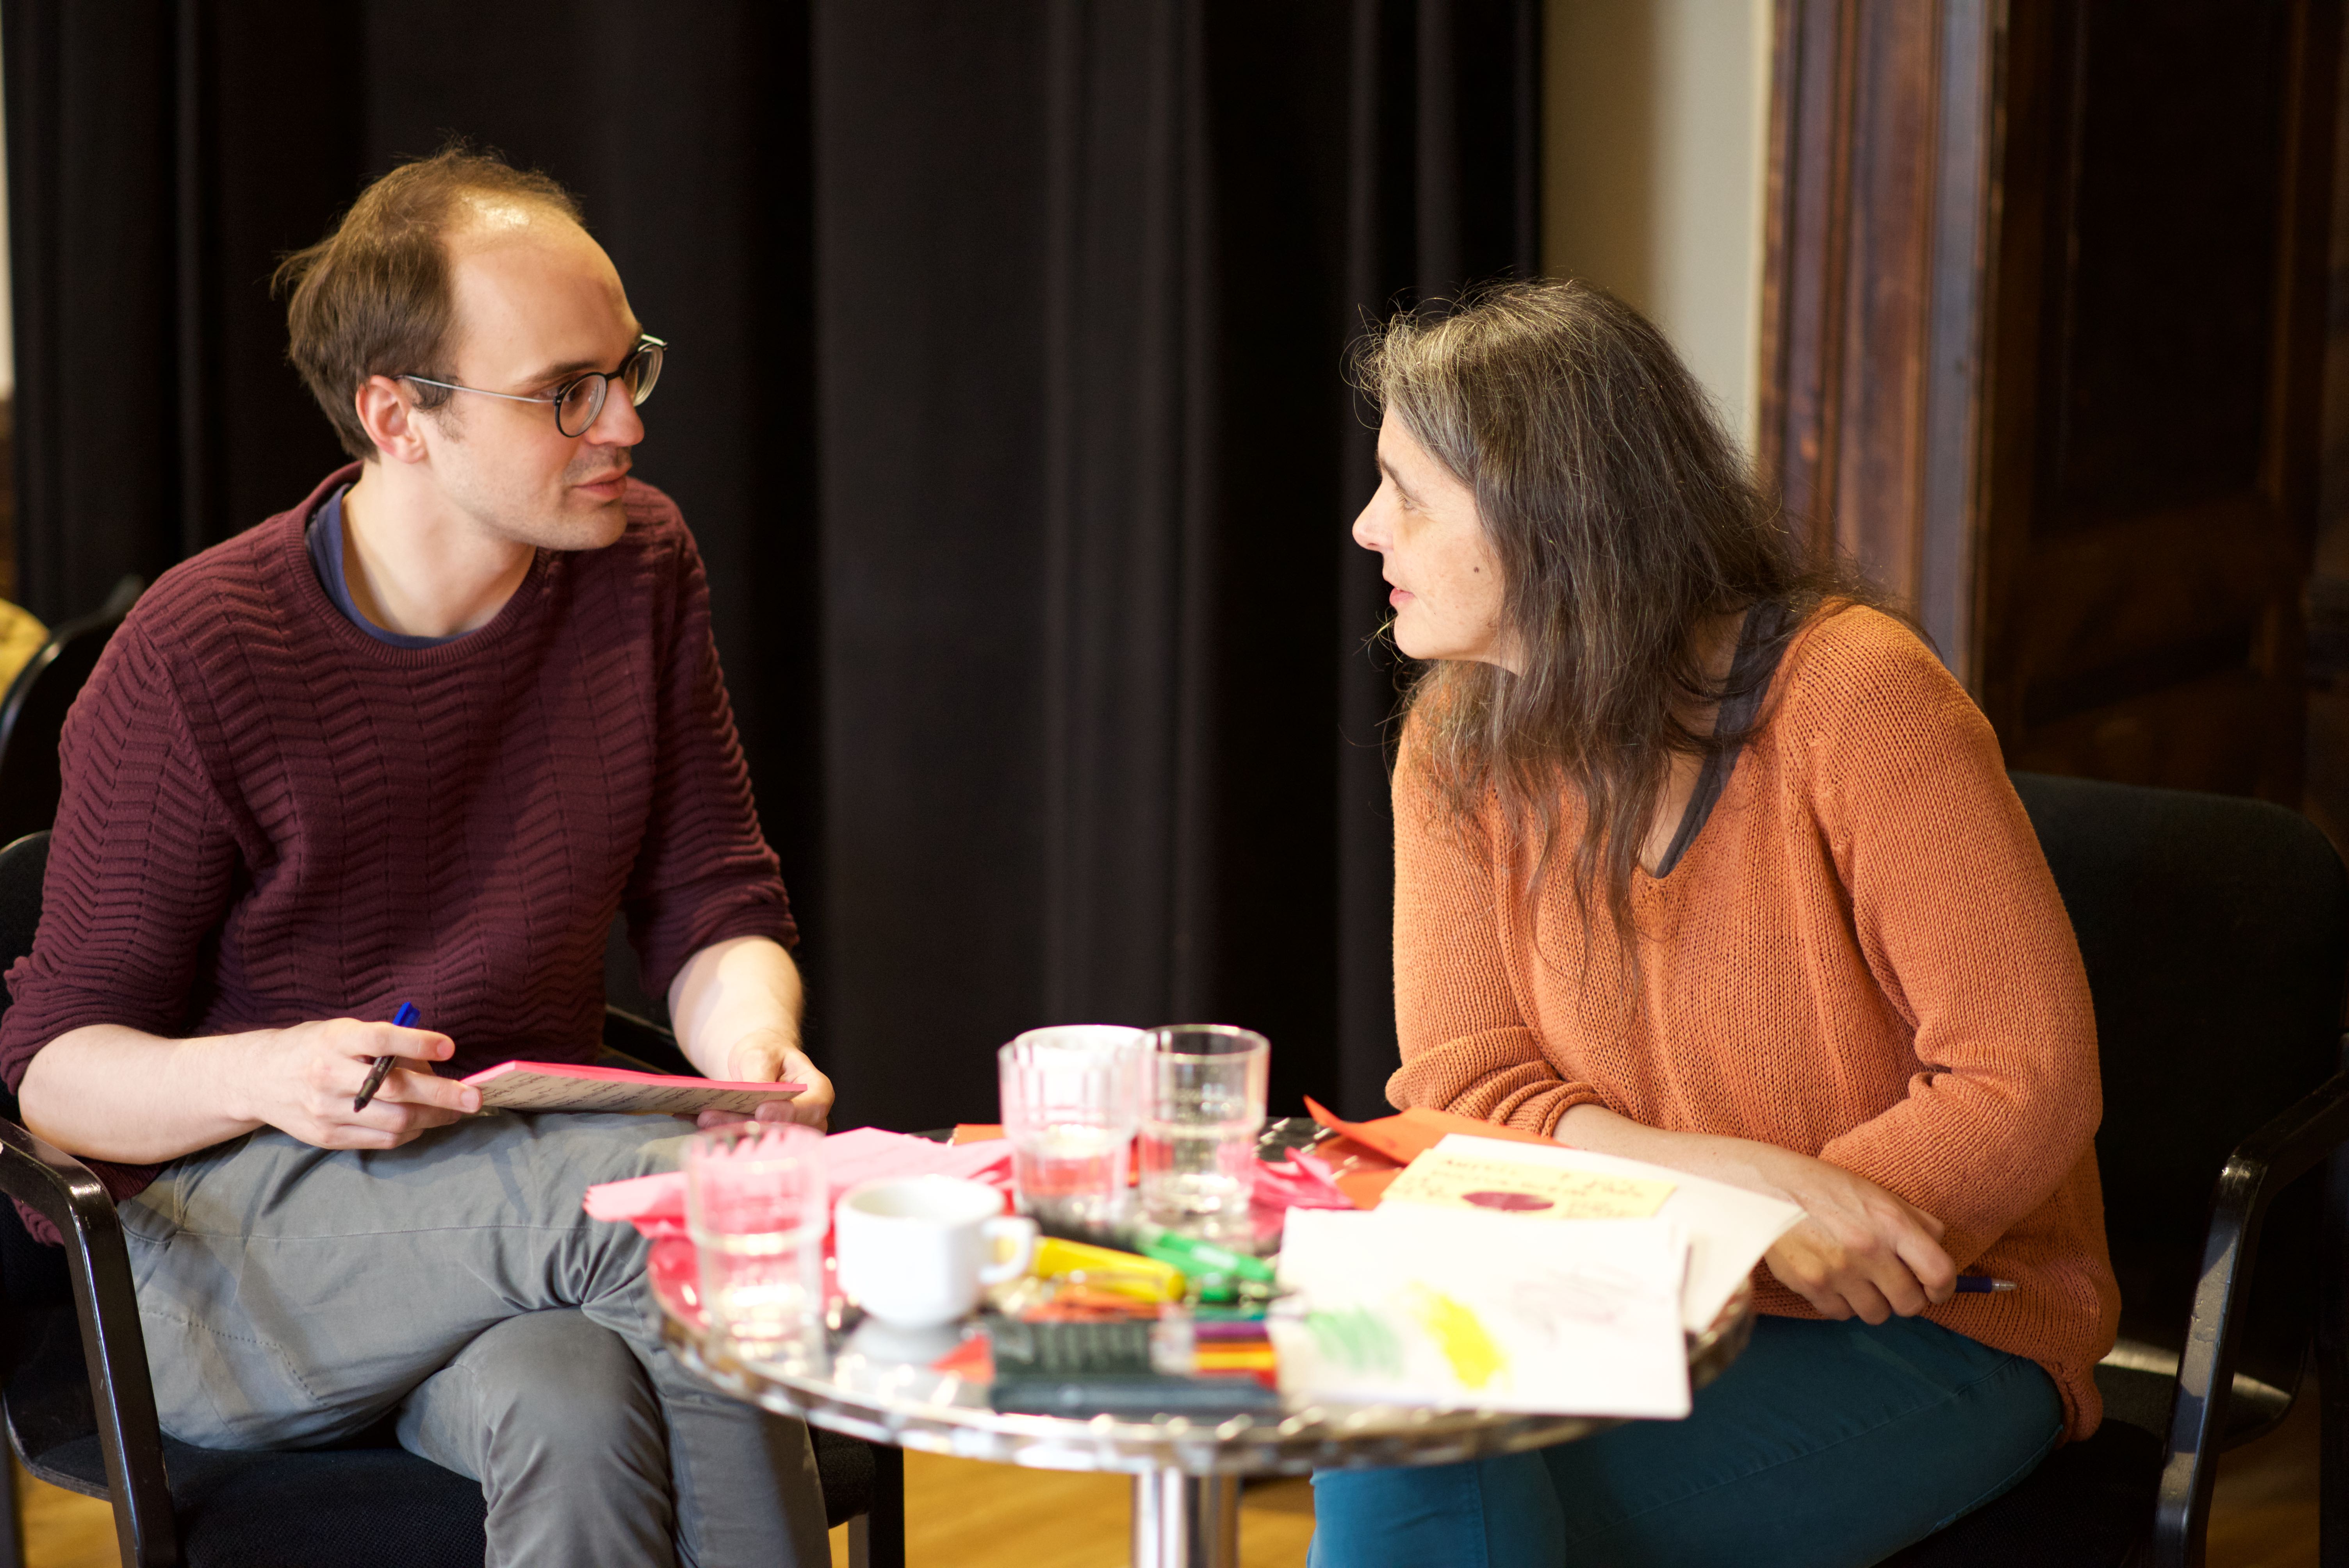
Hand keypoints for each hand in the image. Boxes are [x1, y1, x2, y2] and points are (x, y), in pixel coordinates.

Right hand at [234, 1017, 479, 1150]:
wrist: (258, 1079)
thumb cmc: (314, 1048)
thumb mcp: (343, 1032)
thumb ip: (384, 1042)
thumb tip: (434, 1061)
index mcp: (334, 1040)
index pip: (380, 1039)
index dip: (417, 1041)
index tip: (450, 1047)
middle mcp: (328, 1075)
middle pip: (395, 1089)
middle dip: (441, 1094)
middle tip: (474, 1098)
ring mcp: (326, 1110)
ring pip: (393, 1120)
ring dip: (432, 1118)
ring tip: (455, 1111)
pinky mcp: (326, 1136)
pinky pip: (380, 1139)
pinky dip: (408, 1132)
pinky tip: (421, 1123)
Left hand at [694, 1028, 832, 1132]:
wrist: (758, 1063)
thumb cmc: (767, 1053)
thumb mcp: (762, 1053)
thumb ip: (760, 1075)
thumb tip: (753, 1095)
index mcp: (817, 1091)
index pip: (814, 1107)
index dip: (790, 1113)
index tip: (762, 1111)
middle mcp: (808, 1120)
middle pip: (784, 1130)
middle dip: (746, 1125)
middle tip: (712, 1116)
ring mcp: (786, 1135)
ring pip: (762, 1141)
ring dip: (729, 1132)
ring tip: (702, 1118)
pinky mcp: (762, 1143)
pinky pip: (745, 1144)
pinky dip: (720, 1133)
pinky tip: (696, 1121)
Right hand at [1746, 1146, 1956, 1322]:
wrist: (1767, 1187)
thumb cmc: (1826, 1187)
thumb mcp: (1876, 1192)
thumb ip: (1915, 1220)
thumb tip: (1940, 1249)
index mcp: (1891, 1222)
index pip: (1940, 1273)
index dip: (1943, 1289)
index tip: (1934, 1290)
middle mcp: (1869, 1249)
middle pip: (1910, 1304)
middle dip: (1905, 1298)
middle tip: (1891, 1285)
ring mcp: (1838, 1270)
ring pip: (1876, 1314)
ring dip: (1872, 1302)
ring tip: (1857, 1280)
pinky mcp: (1811, 1284)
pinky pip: (1841, 1314)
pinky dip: (1840, 1303)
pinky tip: (1831, 1279)